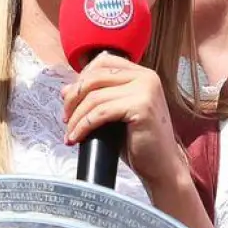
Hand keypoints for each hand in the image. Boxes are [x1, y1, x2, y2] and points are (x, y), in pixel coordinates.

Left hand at [63, 54, 188, 188]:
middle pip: (95, 77)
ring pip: (94, 96)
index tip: (71, 101)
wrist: (162, 165)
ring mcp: (146, 90)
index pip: (103, 62)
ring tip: (70, 133)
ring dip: (75, 116)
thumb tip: (65, 90)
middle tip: (66, 119)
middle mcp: (146, 77)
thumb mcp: (115, 115)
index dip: (81, 79)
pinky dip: (82, 126)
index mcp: (142, 74)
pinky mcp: (142, 107)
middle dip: (73, 98)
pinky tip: (76, 138)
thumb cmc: (139, 142)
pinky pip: (100, 112)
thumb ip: (97, 98)